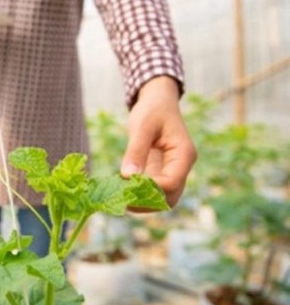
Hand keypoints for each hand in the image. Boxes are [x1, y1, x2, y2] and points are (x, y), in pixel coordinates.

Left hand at [120, 76, 196, 208]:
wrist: (158, 101)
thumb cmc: (152, 109)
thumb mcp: (142, 126)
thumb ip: (136, 151)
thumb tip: (127, 177)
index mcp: (184, 155)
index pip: (171, 183)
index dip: (149, 189)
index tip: (126, 187)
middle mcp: (182, 167)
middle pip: (170, 197)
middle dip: (146, 203)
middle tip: (120, 199)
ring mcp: (173, 171)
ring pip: (162, 198)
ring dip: (142, 202)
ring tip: (118, 196)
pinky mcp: (161, 172)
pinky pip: (153, 191)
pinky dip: (139, 194)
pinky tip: (121, 189)